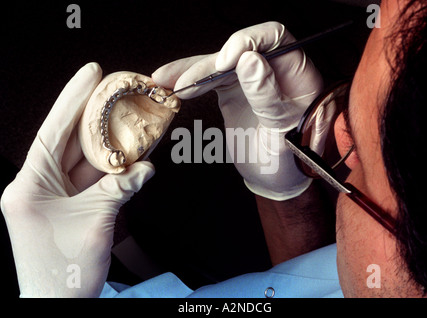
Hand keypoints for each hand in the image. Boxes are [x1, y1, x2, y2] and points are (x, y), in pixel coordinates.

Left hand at [1, 63, 154, 296]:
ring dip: (109, 144)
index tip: (91, 73)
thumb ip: (121, 189)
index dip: (73, 98)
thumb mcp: (96, 222)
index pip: (53, 131)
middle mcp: (38, 185)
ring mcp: (53, 196)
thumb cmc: (65, 271)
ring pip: (84, 160)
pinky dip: (112, 169)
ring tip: (130, 121)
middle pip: (70, 141)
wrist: (59, 304)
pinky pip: (92, 180)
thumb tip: (146, 169)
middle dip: (95, 116)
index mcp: (29, 185)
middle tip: (116, 90)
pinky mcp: (68, 206)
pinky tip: (131, 155)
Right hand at [153, 21, 322, 199]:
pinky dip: (189, 82)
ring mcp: (249, 78)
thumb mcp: (282, 128)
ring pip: (217, 64)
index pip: (273, 37)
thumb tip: (248, 60)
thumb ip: (266, 94)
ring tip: (164, 80)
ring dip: (189, 71)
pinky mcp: (231, 90)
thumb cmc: (289, 156)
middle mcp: (272, 68)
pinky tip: (170, 85)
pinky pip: (208, 80)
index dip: (247, 41)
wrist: (276, 177)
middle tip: (185, 80)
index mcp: (296, 71)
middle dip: (207, 64)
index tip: (226, 62)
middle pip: (237, 50)